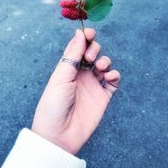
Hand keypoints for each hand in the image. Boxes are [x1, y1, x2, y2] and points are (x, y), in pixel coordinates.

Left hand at [32, 28, 120, 153]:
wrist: (59, 135)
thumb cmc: (54, 104)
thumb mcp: (61, 76)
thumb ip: (73, 54)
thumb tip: (79, 32)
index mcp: (68, 67)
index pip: (79, 47)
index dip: (85, 38)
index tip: (90, 32)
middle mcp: (81, 74)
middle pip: (93, 53)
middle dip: (94, 49)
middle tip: (89, 58)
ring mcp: (93, 84)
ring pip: (105, 64)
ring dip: (105, 61)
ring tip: (99, 68)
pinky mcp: (103, 96)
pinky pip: (114, 81)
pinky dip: (114, 75)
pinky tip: (108, 77)